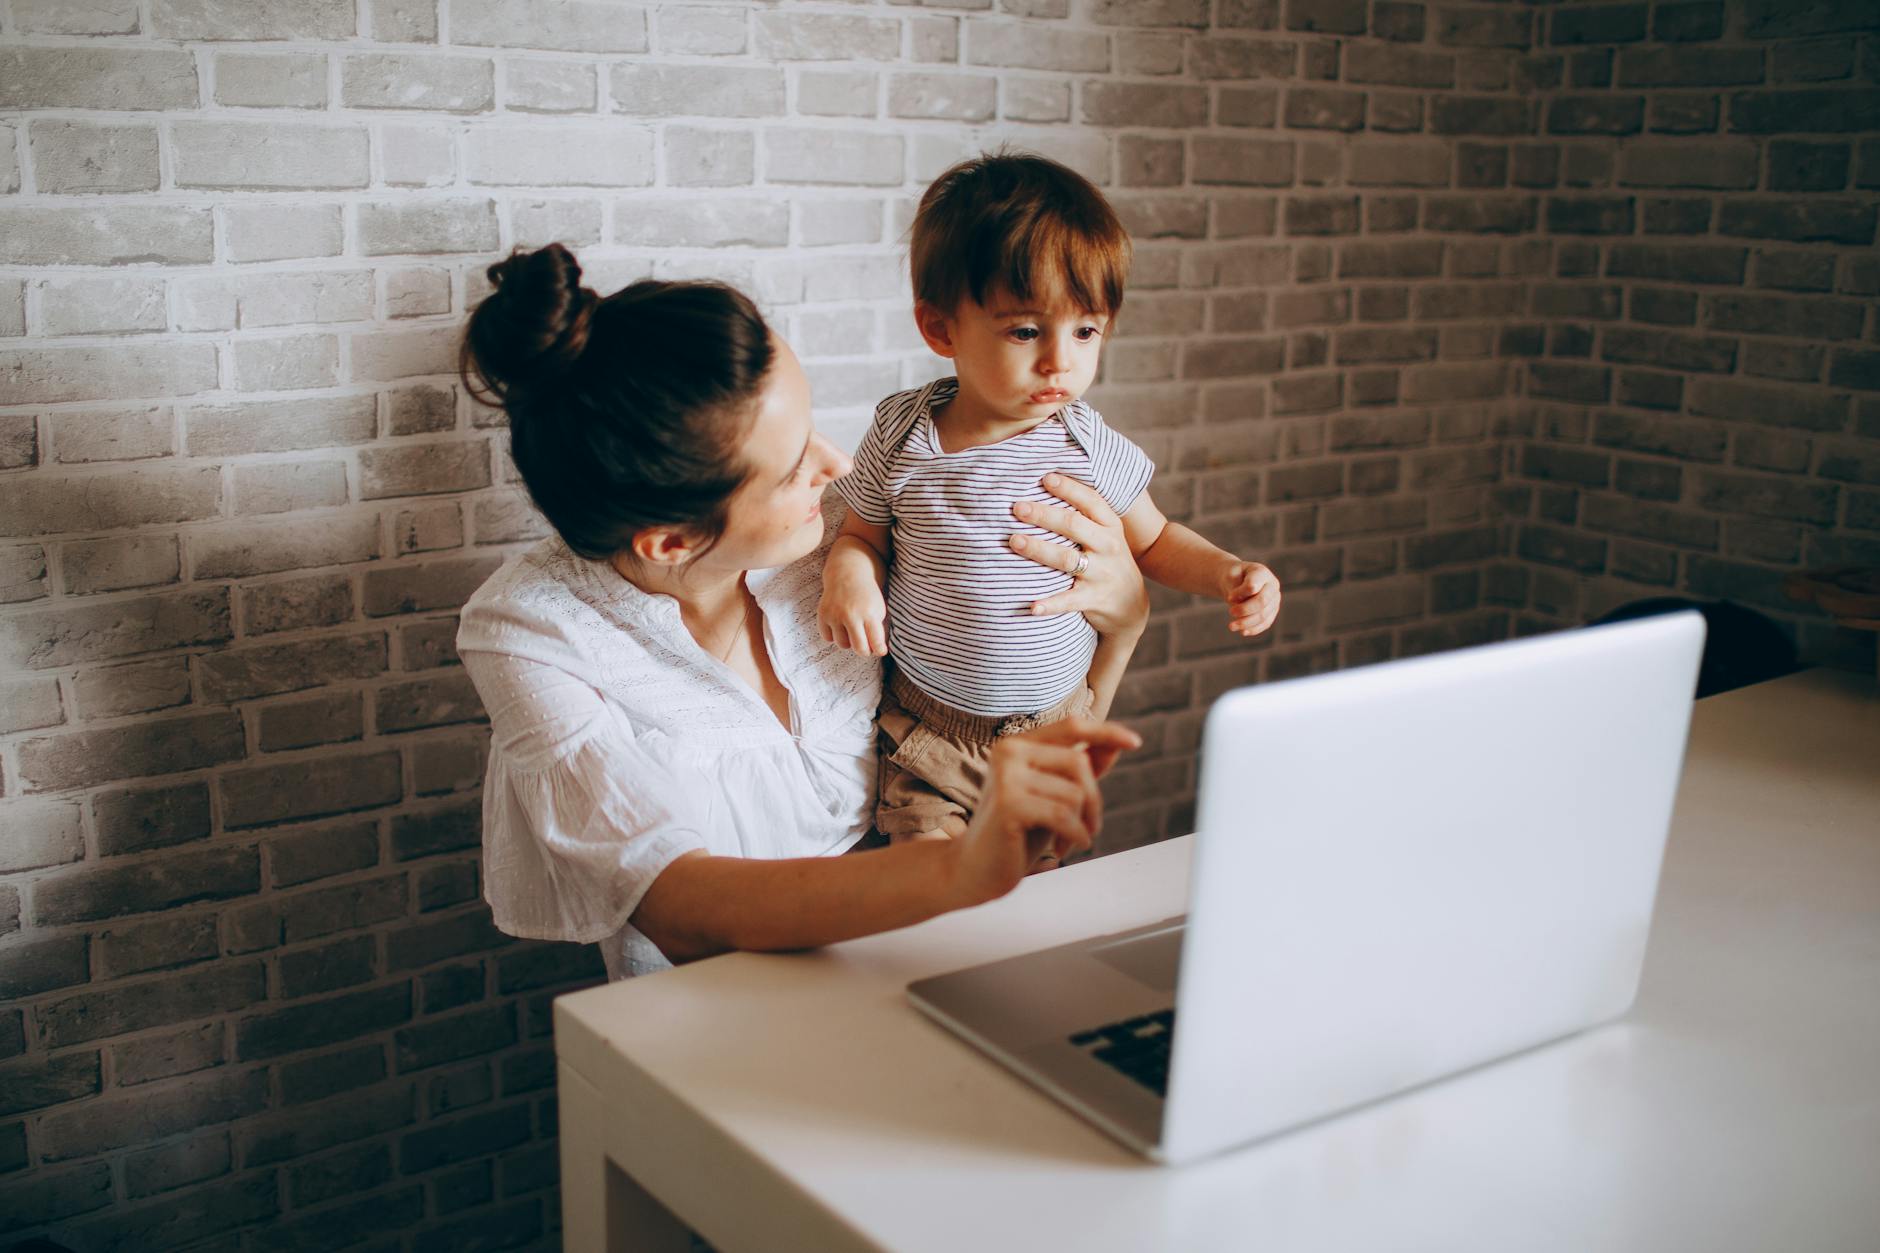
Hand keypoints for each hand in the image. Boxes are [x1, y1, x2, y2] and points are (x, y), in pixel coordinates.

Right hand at [818, 573, 887, 655]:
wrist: (848, 572)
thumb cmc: (867, 595)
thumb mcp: (879, 609)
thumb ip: (878, 630)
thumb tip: (877, 652)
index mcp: (870, 613)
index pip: (876, 642)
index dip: (880, 650)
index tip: (880, 651)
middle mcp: (851, 615)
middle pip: (859, 648)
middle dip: (864, 651)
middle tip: (866, 647)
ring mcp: (835, 615)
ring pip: (843, 644)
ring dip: (849, 641)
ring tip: (852, 630)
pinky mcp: (823, 614)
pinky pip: (828, 637)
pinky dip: (834, 635)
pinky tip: (840, 625)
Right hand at [950, 718, 1142, 906]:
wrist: (974, 870)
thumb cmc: (1016, 833)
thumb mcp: (1053, 796)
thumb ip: (1079, 770)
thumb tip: (1115, 743)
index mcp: (1018, 744)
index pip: (1071, 727)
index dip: (1106, 732)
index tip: (1135, 742)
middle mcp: (1008, 751)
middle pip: (1079, 764)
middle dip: (1093, 801)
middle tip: (1087, 829)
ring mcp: (1005, 775)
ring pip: (1075, 792)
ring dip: (1082, 824)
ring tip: (1067, 841)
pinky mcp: (1008, 803)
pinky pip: (1063, 815)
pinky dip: (1074, 835)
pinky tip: (1063, 850)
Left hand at [1007, 474, 1147, 638]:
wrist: (1131, 605)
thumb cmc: (1108, 560)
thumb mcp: (1107, 534)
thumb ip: (1084, 515)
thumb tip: (1046, 482)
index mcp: (1110, 525)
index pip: (1091, 501)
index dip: (1069, 488)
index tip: (1045, 478)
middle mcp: (1108, 546)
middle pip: (1074, 526)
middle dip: (1044, 515)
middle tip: (1017, 507)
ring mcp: (1102, 573)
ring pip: (1067, 559)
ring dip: (1039, 550)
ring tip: (1014, 541)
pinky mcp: (1094, 599)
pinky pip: (1068, 601)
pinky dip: (1050, 604)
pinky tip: (1031, 606)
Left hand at [1221, 561, 1280, 636]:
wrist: (1237, 582)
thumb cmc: (1233, 578)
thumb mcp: (1230, 577)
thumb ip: (1235, 589)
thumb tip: (1241, 604)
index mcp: (1261, 572)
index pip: (1253, 585)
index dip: (1240, 593)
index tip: (1229, 597)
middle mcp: (1272, 585)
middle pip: (1262, 601)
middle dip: (1245, 609)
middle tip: (1230, 612)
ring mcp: (1274, 599)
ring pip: (1263, 615)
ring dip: (1247, 622)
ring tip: (1231, 626)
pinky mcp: (1272, 612)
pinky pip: (1266, 623)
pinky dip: (1254, 629)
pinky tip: (1242, 631)